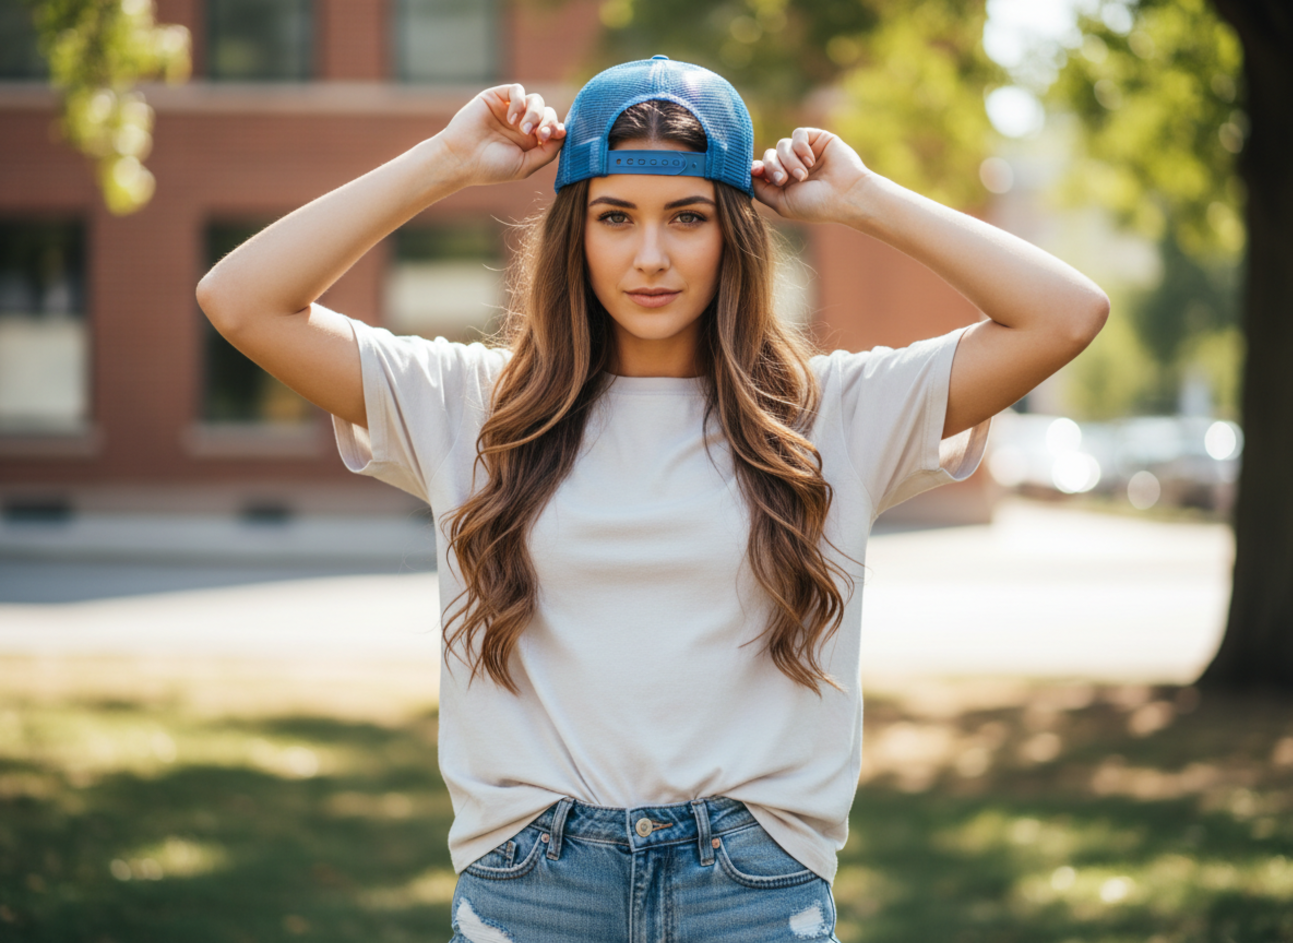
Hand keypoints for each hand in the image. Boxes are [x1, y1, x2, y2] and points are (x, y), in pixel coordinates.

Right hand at [435, 83, 566, 187]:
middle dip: (547, 121)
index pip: (553, 128)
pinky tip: (512, 117)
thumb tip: (563, 135)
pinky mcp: (496, 98)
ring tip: (522, 128)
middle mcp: (522, 124)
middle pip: (548, 112)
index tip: (555, 134)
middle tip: (539, 134)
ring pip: (536, 100)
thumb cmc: (491, 167)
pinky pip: (517, 90)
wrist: (461, 159)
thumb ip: (547, 153)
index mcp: (531, 141)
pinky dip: (519, 101)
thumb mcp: (525, 166)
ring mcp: (510, 110)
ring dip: (535, 113)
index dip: (558, 128)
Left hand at [750, 128, 872, 223]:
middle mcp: (793, 166)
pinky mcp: (816, 139)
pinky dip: (800, 147)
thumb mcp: (782, 203)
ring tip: (802, 175)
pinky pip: (797, 134)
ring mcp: (804, 152)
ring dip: (788, 161)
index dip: (756, 169)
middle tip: (784, 180)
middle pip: (769, 156)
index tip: (757, 171)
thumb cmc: (816, 204)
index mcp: (784, 183)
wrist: (846, 195)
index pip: (762, 169)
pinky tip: (810, 160)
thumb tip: (747, 174)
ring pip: (781, 145)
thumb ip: (761, 190)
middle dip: (773, 168)